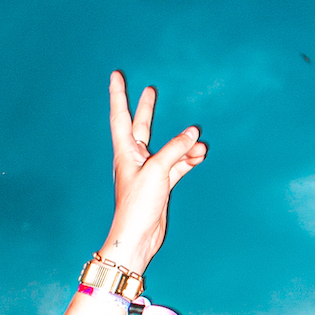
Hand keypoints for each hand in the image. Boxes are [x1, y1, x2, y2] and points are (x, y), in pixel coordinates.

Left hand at [98, 72, 207, 276]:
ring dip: (183, 145)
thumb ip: (175, 149)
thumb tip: (193, 134)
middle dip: (146, 109)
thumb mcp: (157, 171)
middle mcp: (135, 159)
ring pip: (167, 148)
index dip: (119, 95)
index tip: (116, 76)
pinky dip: (188, 160)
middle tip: (150, 90)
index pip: (121, 116)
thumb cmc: (137, 206)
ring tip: (199, 142)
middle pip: (142, 127)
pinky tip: (199, 156)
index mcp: (126, 152)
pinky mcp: (160, 186)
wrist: (138, 238)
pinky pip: (177, 166)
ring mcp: (149, 172)